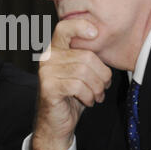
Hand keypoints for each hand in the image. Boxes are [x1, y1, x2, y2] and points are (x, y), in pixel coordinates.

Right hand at [32, 19, 111, 149]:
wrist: (56, 123)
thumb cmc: (71, 96)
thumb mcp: (80, 73)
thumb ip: (87, 57)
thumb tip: (104, 42)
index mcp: (55, 50)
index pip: (64, 28)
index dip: (80, 26)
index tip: (95, 34)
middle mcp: (48, 58)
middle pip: (85, 56)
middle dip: (102, 74)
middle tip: (104, 86)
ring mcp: (46, 72)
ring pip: (84, 71)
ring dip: (97, 88)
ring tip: (96, 95)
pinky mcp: (48, 87)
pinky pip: (78, 85)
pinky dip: (88, 95)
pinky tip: (88, 101)